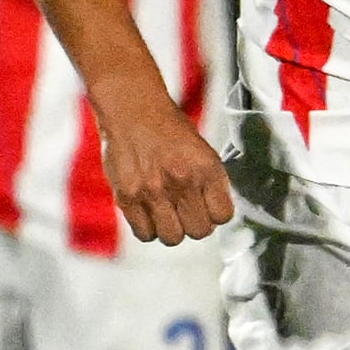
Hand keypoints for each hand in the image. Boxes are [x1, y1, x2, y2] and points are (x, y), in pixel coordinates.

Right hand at [101, 103, 231, 244]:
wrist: (133, 111)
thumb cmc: (170, 131)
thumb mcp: (203, 152)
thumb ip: (211, 183)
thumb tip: (215, 214)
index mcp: (207, 170)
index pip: (223, 216)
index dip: (216, 215)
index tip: (208, 207)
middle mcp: (182, 182)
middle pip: (199, 231)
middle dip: (195, 225)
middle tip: (187, 211)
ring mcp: (153, 192)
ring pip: (172, 238)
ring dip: (172, 229)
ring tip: (167, 213)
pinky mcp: (127, 197)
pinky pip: (144, 234)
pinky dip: (148, 229)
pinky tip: (149, 212)